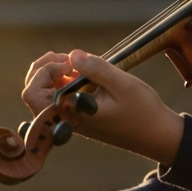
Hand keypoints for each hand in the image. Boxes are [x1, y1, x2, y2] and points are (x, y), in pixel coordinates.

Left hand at [23, 49, 184, 163]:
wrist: (158, 136)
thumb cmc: (143, 112)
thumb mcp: (122, 84)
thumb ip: (96, 69)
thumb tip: (73, 55)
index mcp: (71, 114)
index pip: (34, 94)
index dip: (44, 71)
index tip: (70, 62)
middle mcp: (66, 119)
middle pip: (33, 94)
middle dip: (41, 69)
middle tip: (63, 56)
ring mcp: (72, 119)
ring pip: (44, 95)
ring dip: (51, 73)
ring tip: (70, 60)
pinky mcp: (80, 116)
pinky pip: (59, 97)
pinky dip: (62, 80)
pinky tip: (77, 69)